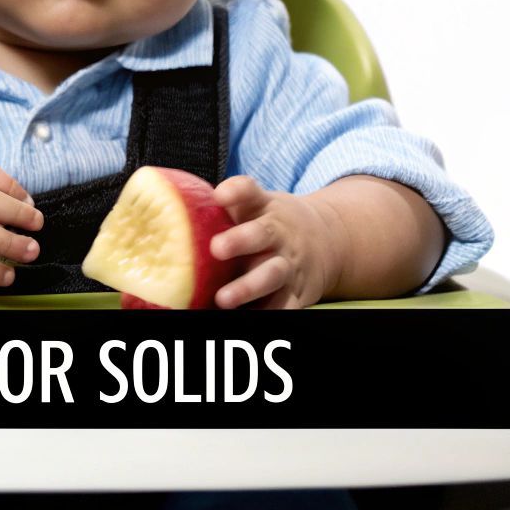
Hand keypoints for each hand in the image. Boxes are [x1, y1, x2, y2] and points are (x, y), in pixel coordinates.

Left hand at [208, 175, 343, 308]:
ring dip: (248, 287)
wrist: (326, 240)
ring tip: (223, 299)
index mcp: (265, 210)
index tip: (219, 196)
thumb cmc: (271, 223)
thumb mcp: (256, 204)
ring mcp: (288, 266)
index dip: (235, 192)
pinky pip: (285, 308)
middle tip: (216, 248)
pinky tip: (245, 318)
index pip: (249, 192)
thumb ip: (229, 200)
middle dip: (239, 241)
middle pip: (261, 234)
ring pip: (271, 275)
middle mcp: (278, 236)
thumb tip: (182, 201)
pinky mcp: (295, 294)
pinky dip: (268, 314)